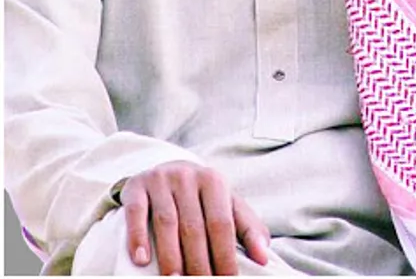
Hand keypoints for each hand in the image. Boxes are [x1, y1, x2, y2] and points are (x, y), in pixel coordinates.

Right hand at [120, 160, 270, 275]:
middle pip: (193, 227)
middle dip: (198, 263)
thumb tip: (264, 256)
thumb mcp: (227, 204)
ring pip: (166, 223)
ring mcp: (161, 179)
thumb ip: (247, 228)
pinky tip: (141, 260)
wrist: (168, 168)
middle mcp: (187, 176)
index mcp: (213, 181)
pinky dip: (137, 237)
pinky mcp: (137, 185)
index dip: (224, 256)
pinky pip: (136, 212)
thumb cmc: (203, 196)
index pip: (221, 223)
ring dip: (171, 257)